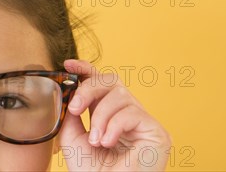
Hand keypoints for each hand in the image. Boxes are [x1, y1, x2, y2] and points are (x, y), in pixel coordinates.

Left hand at [57, 59, 171, 170]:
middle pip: (110, 80)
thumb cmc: (91, 171)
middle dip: (88, 89)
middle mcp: (126, 113)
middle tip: (75, 108)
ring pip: (119, 94)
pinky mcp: (157, 131)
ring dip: (100, 116)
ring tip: (96, 140)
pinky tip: (108, 142)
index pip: (99, 81)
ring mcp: (143, 121)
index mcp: (106, 113)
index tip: (68, 64)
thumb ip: (70, 112)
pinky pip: (132, 112)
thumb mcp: (72, 136)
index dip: (85, 68)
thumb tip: (68, 89)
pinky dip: (114, 126)